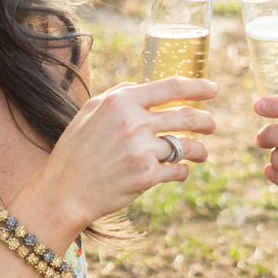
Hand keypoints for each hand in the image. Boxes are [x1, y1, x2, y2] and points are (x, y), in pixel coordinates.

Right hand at [22, 77, 216, 244]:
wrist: (64, 191)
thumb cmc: (76, 150)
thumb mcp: (91, 111)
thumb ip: (120, 95)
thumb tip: (146, 87)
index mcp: (122, 101)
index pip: (172, 87)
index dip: (199, 86)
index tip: (213, 89)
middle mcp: (134, 122)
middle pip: (187, 116)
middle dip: (206, 121)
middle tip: (211, 125)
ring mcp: (142, 150)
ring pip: (187, 145)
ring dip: (200, 149)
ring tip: (202, 153)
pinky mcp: (147, 176)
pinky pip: (178, 170)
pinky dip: (182, 171)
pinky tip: (179, 171)